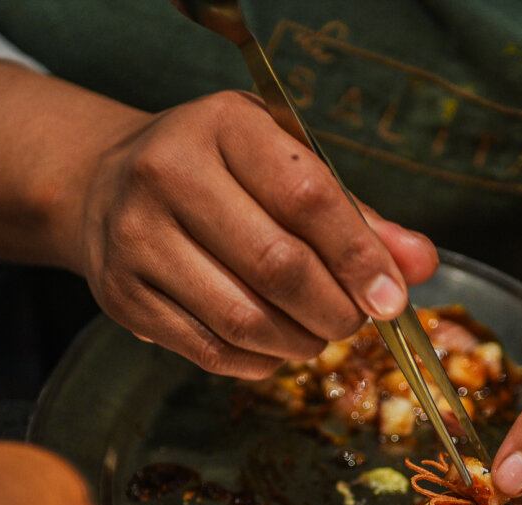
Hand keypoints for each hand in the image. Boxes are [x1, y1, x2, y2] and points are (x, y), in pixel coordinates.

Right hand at [0, 65, 436, 378]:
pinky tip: (275, 347)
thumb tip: (420, 265)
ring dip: (300, 342)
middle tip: (355, 321)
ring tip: (318, 334)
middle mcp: (167, 175)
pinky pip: (209, 350)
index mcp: (220, 126)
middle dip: (334, 309)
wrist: (101, 185)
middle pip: (276, 265)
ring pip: (242, 318)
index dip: (359, 255)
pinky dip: (259, 361)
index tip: (393, 298)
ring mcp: (136, 239)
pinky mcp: (122, 297)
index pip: (307, 195)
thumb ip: (354, 214)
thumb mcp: (280, 162)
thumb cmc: (213, 172)